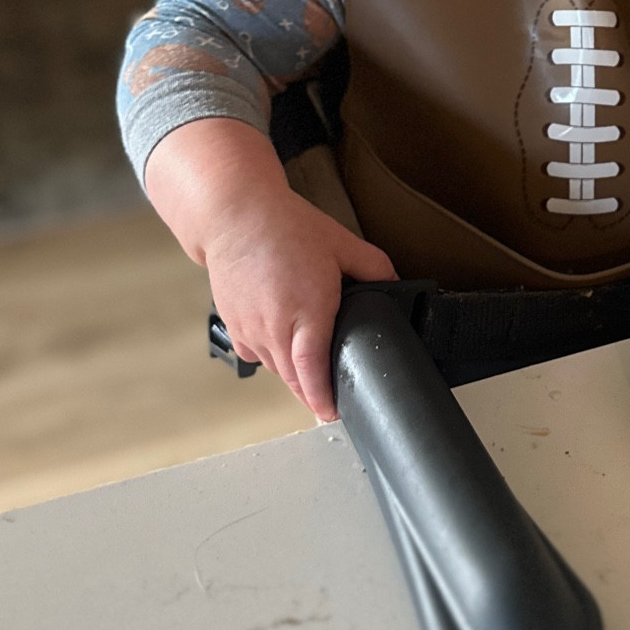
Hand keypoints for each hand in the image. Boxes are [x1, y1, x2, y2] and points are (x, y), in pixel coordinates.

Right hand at [204, 188, 395, 420]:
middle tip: (332, 403)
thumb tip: (395, 285)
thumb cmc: (284, 228)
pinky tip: (285, 344)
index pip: (312, 368)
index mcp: (306, 309)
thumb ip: (375, 269)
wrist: (234, 216)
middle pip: (294, 378)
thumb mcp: (342, 243)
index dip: (323, 397)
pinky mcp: (234, 325)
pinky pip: (257, 354)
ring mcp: (250, 328)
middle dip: (314, 395)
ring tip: (313, 375)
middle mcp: (274, 326)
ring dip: (295, 376)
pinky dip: (273, 357)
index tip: (332, 413)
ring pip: (276, 369)